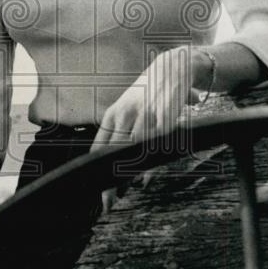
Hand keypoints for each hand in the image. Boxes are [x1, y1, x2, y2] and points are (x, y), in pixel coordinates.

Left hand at [90, 46, 199, 211]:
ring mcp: (144, 116)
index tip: (93, 189)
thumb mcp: (128, 110)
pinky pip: (153, 146)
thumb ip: (121, 133)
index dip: (95, 170)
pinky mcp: (164, 118)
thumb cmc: (148, 93)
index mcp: (113, 114)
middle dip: (108, 180)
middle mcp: (125, 114)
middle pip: (111, 153)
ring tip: (122, 194)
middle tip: (106, 202)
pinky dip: (148, 165)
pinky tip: (144, 179)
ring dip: (126, 175)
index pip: (99, 147)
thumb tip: (111, 161)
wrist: (174, 66)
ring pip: (131, 152)